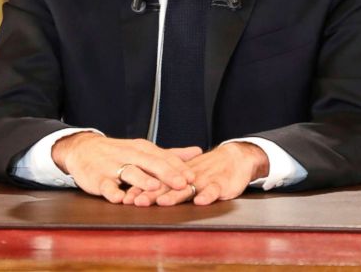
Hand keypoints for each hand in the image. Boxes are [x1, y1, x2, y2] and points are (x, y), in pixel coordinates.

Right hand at [51, 132, 200, 203]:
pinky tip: (119, 198)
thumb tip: (197, 151)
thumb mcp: (145, 150)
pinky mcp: (98, 178)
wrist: (84, 149)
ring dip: (142, 180)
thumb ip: (171, 154)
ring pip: (130, 172)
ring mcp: (113, 166)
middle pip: (151, 163)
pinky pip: (106, 185)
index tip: (193, 176)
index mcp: (143, 149)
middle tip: (182, 183)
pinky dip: (112, 191)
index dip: (179, 167)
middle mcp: (130, 155)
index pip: (164, 157)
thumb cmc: (120, 152)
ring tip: (154, 187)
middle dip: (167, 173)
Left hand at [122, 141, 268, 206]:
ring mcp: (203, 180)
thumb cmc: (206, 170)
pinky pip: (213, 189)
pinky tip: (200, 201)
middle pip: (166, 185)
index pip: (155, 182)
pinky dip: (207, 195)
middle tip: (137, 202)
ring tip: (163, 202)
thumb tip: (139, 194)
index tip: (126, 198)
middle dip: (152, 193)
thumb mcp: (184, 176)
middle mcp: (186, 177)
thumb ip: (165, 185)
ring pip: (187, 187)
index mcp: (176, 174)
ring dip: (175, 194)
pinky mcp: (220, 184)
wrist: (235, 158)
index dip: (141, 189)